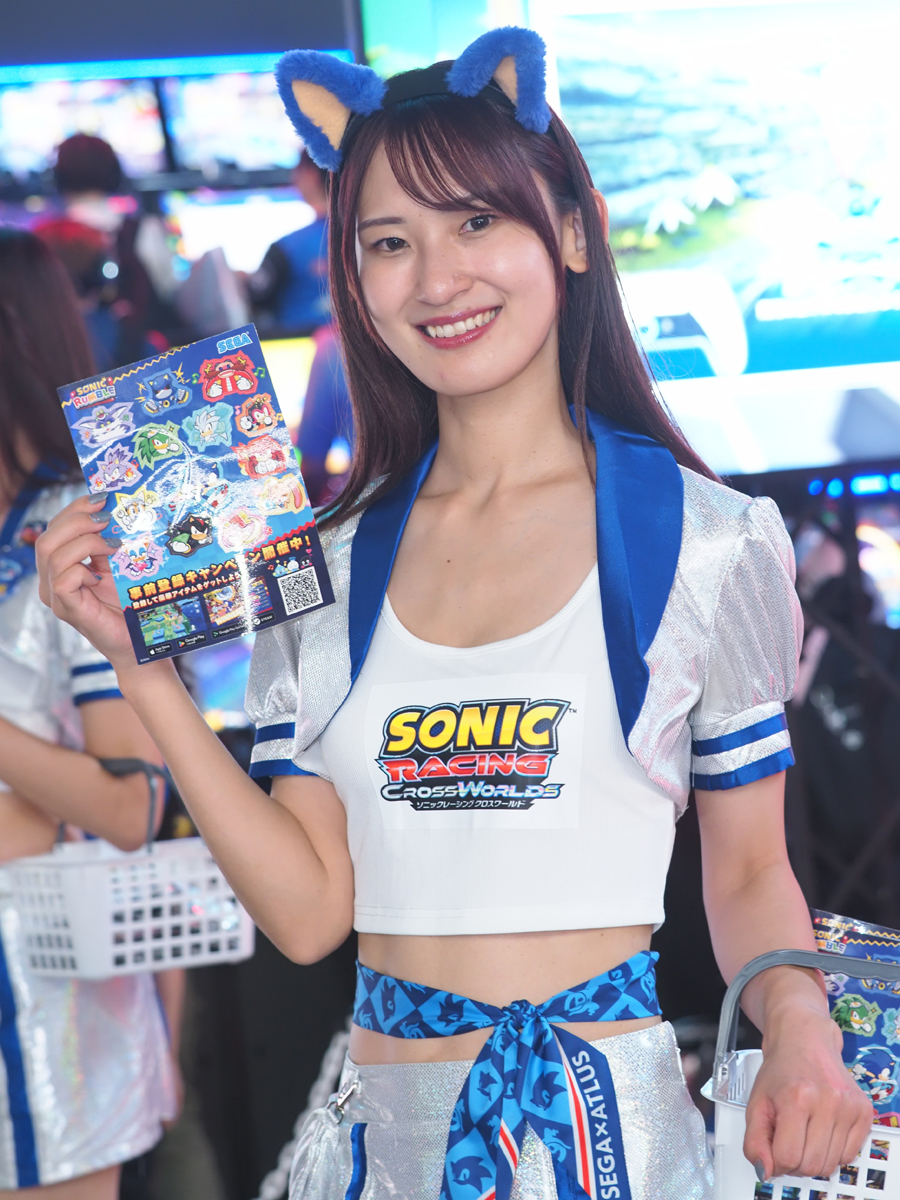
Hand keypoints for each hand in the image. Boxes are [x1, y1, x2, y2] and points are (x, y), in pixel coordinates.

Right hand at [36, 494, 135, 669]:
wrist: (139, 642)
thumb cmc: (131, 604)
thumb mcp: (119, 565)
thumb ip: (111, 541)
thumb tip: (120, 509)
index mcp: (62, 564)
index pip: (56, 527)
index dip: (75, 508)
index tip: (102, 498)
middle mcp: (52, 579)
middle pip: (47, 537)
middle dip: (77, 519)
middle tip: (107, 519)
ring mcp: (56, 596)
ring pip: (51, 554)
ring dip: (85, 541)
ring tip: (113, 546)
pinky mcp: (67, 609)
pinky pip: (63, 579)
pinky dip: (82, 569)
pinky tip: (101, 575)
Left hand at [745, 1008, 872, 1179]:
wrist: (804, 1040)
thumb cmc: (780, 1071)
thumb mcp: (756, 1102)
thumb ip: (754, 1140)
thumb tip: (763, 1171)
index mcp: (796, 1097)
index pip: (787, 1157)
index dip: (776, 1161)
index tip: (774, 1149)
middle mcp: (827, 1101)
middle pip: (811, 1165)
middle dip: (796, 1162)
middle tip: (789, 1141)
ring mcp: (849, 1106)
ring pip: (831, 1164)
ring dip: (814, 1158)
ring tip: (804, 1133)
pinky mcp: (864, 1111)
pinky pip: (849, 1155)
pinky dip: (833, 1151)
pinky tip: (822, 1130)